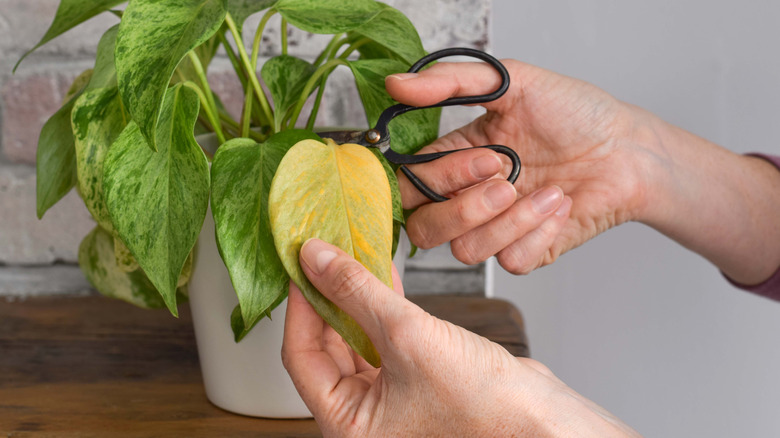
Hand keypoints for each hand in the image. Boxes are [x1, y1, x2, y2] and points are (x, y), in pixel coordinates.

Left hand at [282, 238, 640, 436]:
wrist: (544, 418)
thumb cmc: (484, 406)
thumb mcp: (408, 337)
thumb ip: (357, 293)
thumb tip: (315, 259)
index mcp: (347, 425)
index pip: (301, 356)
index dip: (300, 304)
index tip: (301, 263)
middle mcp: (364, 416)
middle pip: (327, 346)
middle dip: (327, 295)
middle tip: (323, 251)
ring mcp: (390, 397)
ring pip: (357, 337)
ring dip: (356, 295)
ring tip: (351, 250)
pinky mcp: (415, 377)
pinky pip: (385, 337)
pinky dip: (382, 304)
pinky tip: (381, 270)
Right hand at [388, 60, 779, 282]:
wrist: (629, 150)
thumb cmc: (575, 113)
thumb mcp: (513, 82)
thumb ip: (452, 81)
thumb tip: (395, 85)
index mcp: (454, 160)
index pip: (408, 186)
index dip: (438, 180)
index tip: (487, 155)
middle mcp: (467, 198)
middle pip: (424, 229)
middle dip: (466, 207)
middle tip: (508, 177)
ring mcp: (495, 229)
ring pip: (465, 251)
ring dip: (512, 220)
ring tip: (549, 191)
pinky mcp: (526, 252)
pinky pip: (509, 262)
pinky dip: (539, 233)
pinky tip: (561, 207)